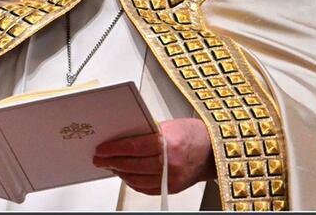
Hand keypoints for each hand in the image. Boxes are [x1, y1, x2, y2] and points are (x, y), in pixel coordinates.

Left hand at [93, 118, 214, 195]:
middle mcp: (169, 163)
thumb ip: (148, 132)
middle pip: (132, 164)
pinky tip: (127, 175)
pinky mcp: (172, 188)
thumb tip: (125, 137)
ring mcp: (171, 178)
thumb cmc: (195, 135)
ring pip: (136, 179)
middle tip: (101, 158)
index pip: (133, 146)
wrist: (214, 151)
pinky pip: (146, 188)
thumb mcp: (171, 125)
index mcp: (168, 142)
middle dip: (112, 161)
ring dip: (121, 172)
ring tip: (112, 166)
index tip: (102, 149)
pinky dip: (133, 182)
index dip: (114, 149)